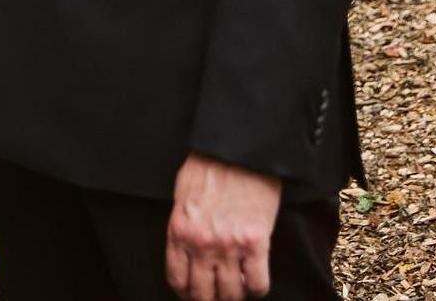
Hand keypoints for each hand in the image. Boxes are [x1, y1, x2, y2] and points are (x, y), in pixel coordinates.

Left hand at [165, 153, 280, 300]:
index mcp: (179, 230)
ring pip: (231, 294)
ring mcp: (228, 245)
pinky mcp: (255, 243)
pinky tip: (255, 278)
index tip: (195, 293)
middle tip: (219, 293)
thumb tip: (185, 250)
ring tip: (238, 286)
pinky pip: (257, 284)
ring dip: (235, 294)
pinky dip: (257, 288)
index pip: (177, 279)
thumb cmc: (209, 165)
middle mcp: (201, 243)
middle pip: (203, 294)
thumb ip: (183, 226)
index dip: (187, 293)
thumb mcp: (182, 195)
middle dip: (211, 299)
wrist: (237, 148)